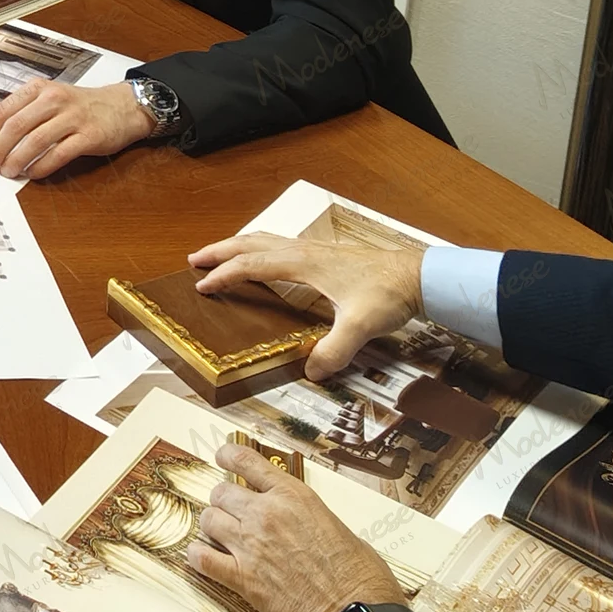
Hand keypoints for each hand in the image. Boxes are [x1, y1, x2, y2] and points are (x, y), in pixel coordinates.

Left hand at [0, 79, 151, 179]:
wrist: (122, 107)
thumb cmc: (80, 106)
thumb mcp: (45, 101)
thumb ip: (15, 113)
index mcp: (39, 89)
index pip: (4, 110)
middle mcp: (54, 99)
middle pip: (16, 126)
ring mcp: (73, 117)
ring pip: (35, 140)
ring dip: (16, 160)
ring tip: (7, 172)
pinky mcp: (89, 136)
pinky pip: (59, 153)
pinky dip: (42, 166)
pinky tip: (32, 173)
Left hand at [184, 442, 407, 611]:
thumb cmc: (361, 578)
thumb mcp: (340, 529)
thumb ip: (311, 519)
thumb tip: (304, 524)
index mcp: (294, 497)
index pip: (247, 461)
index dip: (229, 456)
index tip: (222, 457)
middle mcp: (266, 515)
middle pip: (221, 492)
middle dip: (224, 501)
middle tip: (231, 512)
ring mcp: (251, 546)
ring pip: (208, 520)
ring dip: (212, 526)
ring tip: (221, 536)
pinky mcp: (243, 579)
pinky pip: (202, 559)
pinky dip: (198, 556)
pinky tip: (203, 558)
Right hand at [186, 229, 424, 380]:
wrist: (417, 276)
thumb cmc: (388, 294)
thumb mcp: (359, 326)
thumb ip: (334, 350)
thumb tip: (311, 372)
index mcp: (302, 263)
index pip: (251, 266)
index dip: (223, 276)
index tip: (202, 287)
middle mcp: (303, 251)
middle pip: (251, 243)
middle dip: (220, 250)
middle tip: (195, 259)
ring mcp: (315, 250)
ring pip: (266, 239)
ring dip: (239, 245)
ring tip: (222, 254)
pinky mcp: (326, 254)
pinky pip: (282, 245)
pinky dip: (262, 248)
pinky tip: (268, 261)